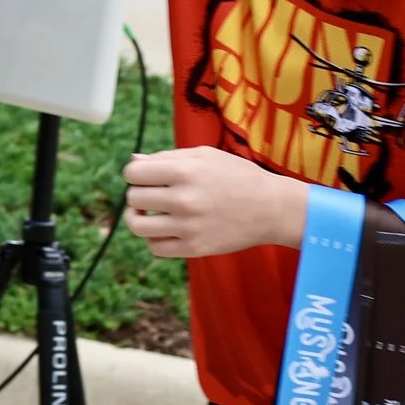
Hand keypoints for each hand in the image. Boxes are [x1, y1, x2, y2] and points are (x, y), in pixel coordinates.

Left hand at [121, 145, 305, 258]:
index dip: (135, 174)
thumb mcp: (205, 156)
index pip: (132, 174)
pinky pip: (155, 248)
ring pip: (137, 225)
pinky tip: (165, 229)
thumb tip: (134, 162)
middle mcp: (184, 199)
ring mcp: (189, 227)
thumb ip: (167, 157)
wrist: (273, 208)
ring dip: (138, 217)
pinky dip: (154, 238)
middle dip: (139, 193)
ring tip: (150, 213)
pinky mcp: (195, 248)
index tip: (146, 177)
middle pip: (133, 198)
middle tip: (153, 194)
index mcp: (185, 171)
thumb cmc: (238, 176)